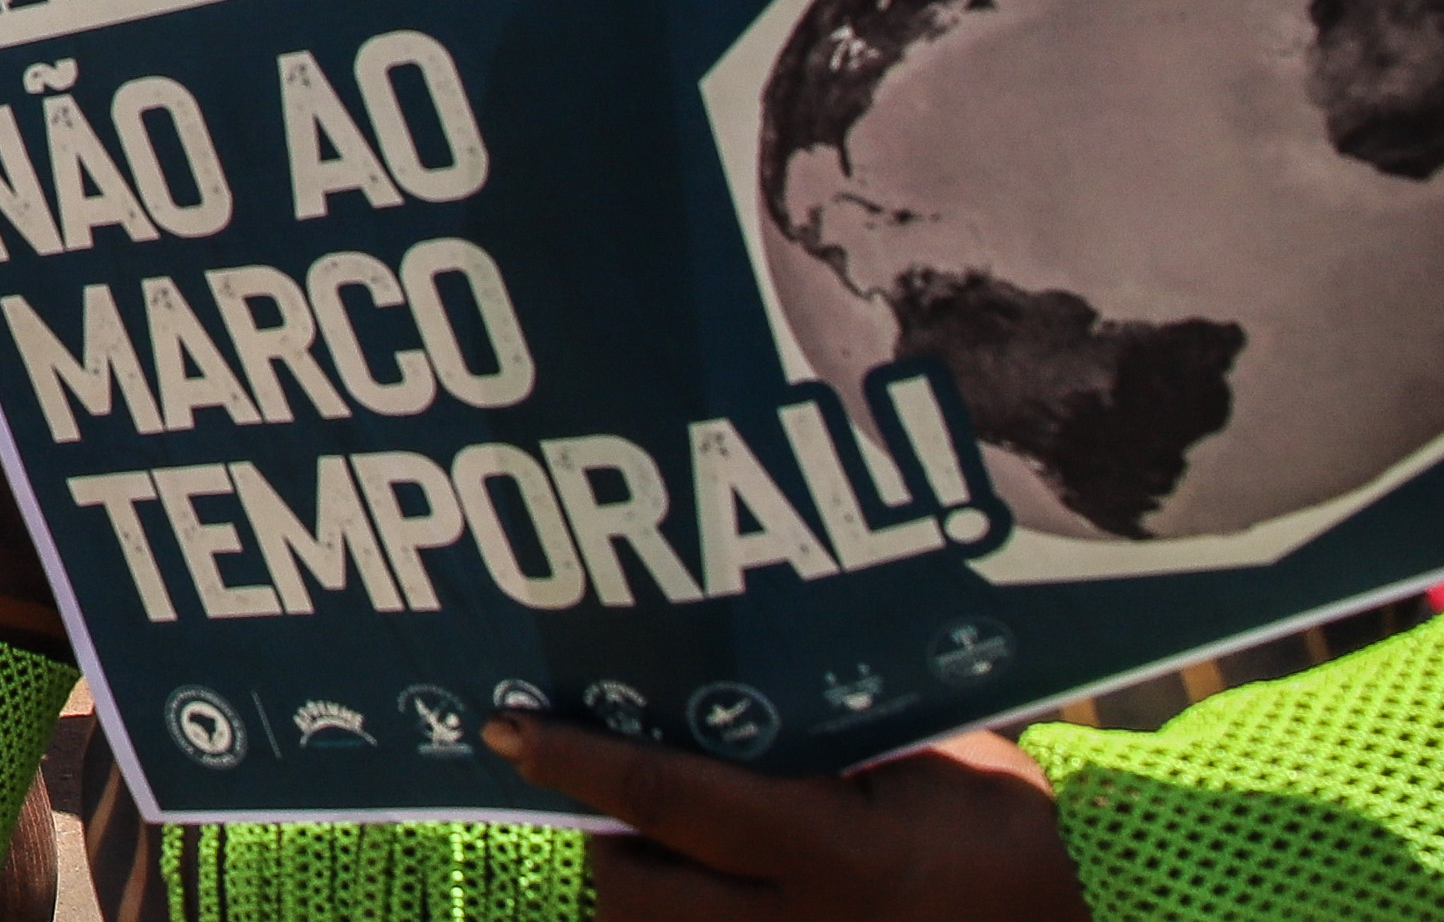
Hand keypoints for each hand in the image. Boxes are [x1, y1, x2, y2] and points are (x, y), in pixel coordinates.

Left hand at [491, 717, 1086, 921]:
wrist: (1102, 917)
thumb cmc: (1014, 826)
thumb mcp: (922, 761)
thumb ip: (817, 744)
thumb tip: (712, 706)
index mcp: (834, 853)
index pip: (670, 799)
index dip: (579, 762)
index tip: (504, 728)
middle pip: (632, 891)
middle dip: (589, 843)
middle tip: (570, 787)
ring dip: (630, 895)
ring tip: (623, 847)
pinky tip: (680, 891)